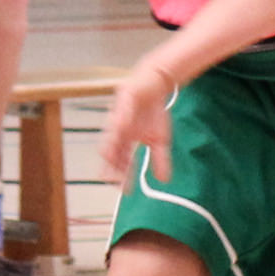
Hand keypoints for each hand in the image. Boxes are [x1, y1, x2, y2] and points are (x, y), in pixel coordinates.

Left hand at [100, 63, 175, 184]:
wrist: (156, 85)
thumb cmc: (153, 112)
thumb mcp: (160, 140)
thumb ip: (160, 159)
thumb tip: (164, 181)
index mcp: (126, 141)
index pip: (122, 161)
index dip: (122, 175)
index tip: (125, 190)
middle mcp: (119, 131)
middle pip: (111, 151)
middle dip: (111, 166)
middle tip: (113, 179)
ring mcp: (119, 117)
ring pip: (110, 134)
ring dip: (110, 147)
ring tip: (110, 159)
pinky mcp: (123, 101)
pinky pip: (121, 112)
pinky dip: (120, 120)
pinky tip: (121, 127)